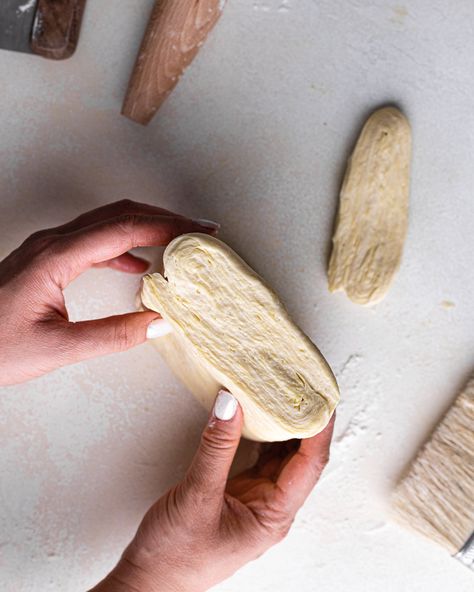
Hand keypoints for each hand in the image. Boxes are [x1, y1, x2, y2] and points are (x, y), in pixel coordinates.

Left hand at [0, 199, 218, 385]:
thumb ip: (112, 335)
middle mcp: (53, 243)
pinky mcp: (46, 260)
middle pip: (119, 213)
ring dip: (145, 227)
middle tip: (199, 230)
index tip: (199, 232)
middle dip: (164, 217)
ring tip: (177, 242)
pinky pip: (93, 241)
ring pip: (107, 222)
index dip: (169, 226)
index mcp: (57, 256)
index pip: (125, 228)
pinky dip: (123, 246)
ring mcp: (48, 248)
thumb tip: (160, 323)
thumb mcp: (57, 348)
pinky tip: (138, 265)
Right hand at [92, 391, 334, 591]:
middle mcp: (271, 507)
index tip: (320, 397)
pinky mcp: (237, 492)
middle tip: (305, 385)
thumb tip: (231, 404)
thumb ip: (216, 448)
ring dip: (284, 425)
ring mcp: (255, 499)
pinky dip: (261, 433)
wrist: (149, 581)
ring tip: (285, 392)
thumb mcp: (197, 496)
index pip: (310, 464)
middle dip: (306, 421)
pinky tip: (258, 413)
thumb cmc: (175, 556)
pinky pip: (258, 456)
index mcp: (274, 516)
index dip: (319, 429)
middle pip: (301, 457)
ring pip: (279, 455)